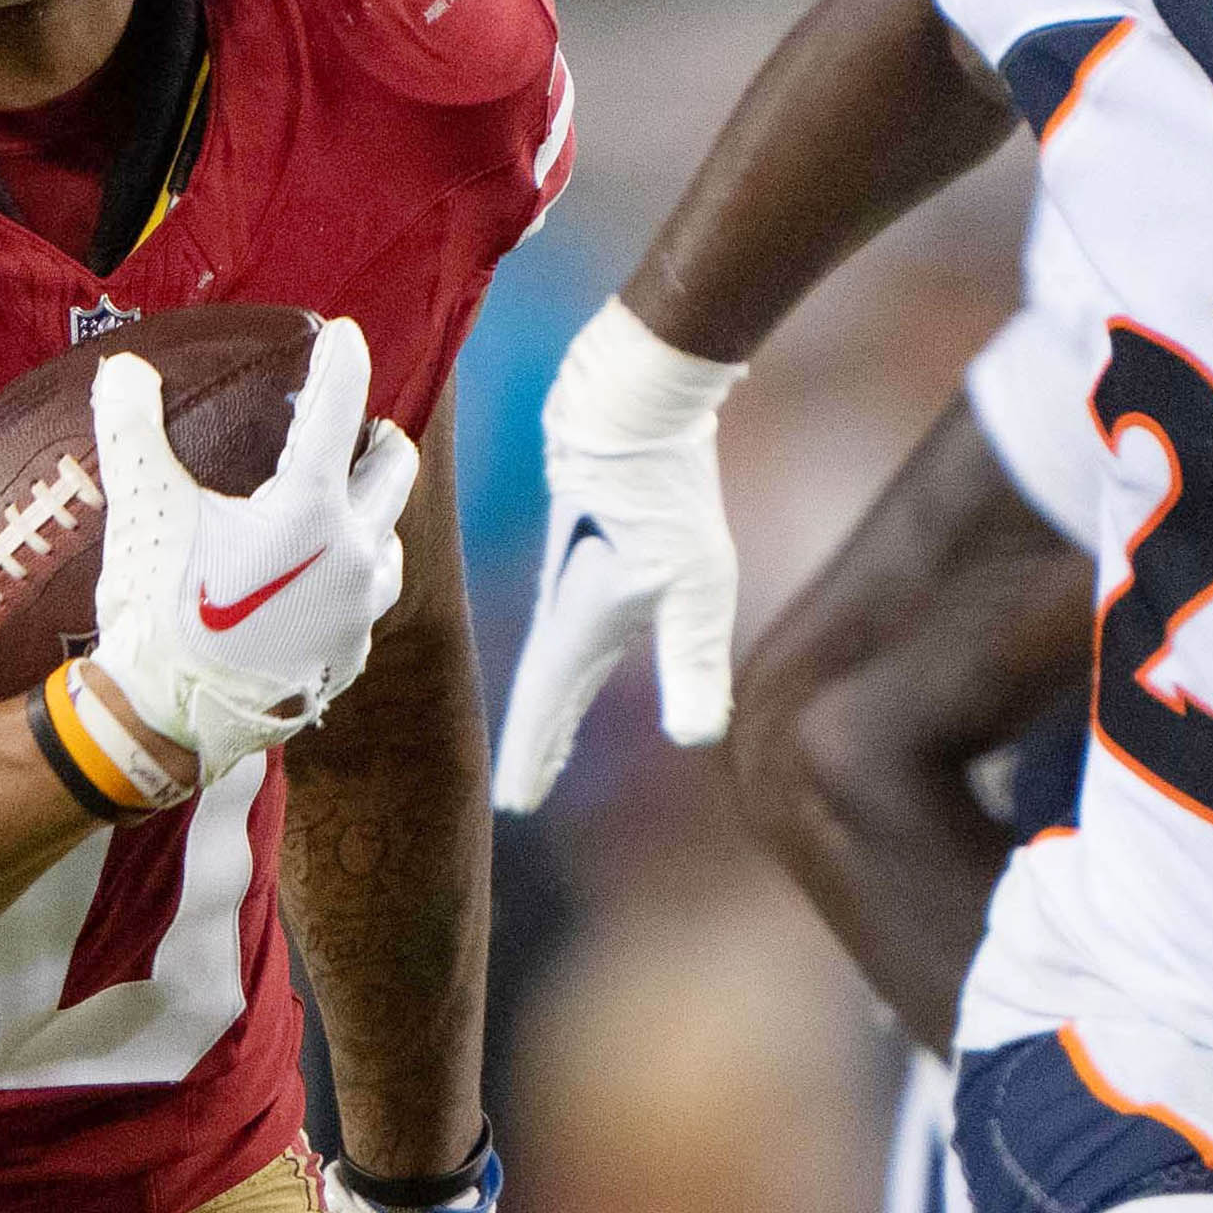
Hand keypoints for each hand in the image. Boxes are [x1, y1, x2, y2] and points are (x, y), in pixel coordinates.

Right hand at [76, 319, 410, 790]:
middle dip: (378, 442)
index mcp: (312, 510)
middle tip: (363, 427)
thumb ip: (132, 430)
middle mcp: (353, 556)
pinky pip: (364, 603)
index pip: (339, 410)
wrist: (170, 720)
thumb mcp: (142, 509)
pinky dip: (349, 578)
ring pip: (388, 543)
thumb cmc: (161, 609)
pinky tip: (321, 582)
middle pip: (393, 472)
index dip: (343, 363)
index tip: (347, 335)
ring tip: (346, 507)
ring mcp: (358, 613)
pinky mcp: (348, 656)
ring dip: (372, 515)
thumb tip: (122, 369)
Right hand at [494, 301, 745, 805]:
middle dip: (540, 742)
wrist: (631, 405)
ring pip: (559, 656)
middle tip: (525, 793)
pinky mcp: (593, 545)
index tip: (516, 808)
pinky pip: (573, 621)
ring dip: (553, 702)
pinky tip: (588, 646)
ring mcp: (575, 575)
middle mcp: (565, 608)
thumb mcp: (693, 583)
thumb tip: (697, 738)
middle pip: (548, 692)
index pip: (547, 712)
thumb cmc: (662, 495)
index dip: (533, 759)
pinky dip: (571, 656)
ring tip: (554, 736)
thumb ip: (693, 661)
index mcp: (577, 629)